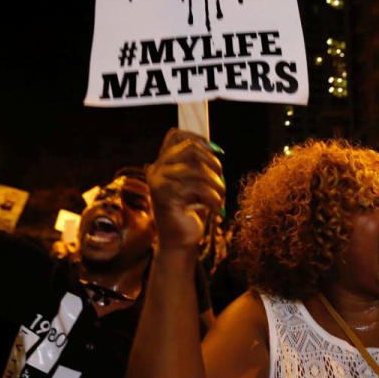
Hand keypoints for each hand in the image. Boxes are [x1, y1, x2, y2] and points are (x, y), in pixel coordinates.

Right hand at [146, 128, 224, 250]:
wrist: (180, 242)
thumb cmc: (190, 213)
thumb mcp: (196, 184)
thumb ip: (198, 166)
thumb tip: (215, 149)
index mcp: (163, 164)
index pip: (175, 135)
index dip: (199, 138)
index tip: (218, 152)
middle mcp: (156, 170)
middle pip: (190, 149)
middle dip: (213, 163)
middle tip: (221, 181)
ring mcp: (158, 182)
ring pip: (197, 170)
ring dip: (217, 185)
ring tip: (220, 199)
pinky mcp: (165, 197)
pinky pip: (198, 188)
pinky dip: (213, 200)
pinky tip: (215, 211)